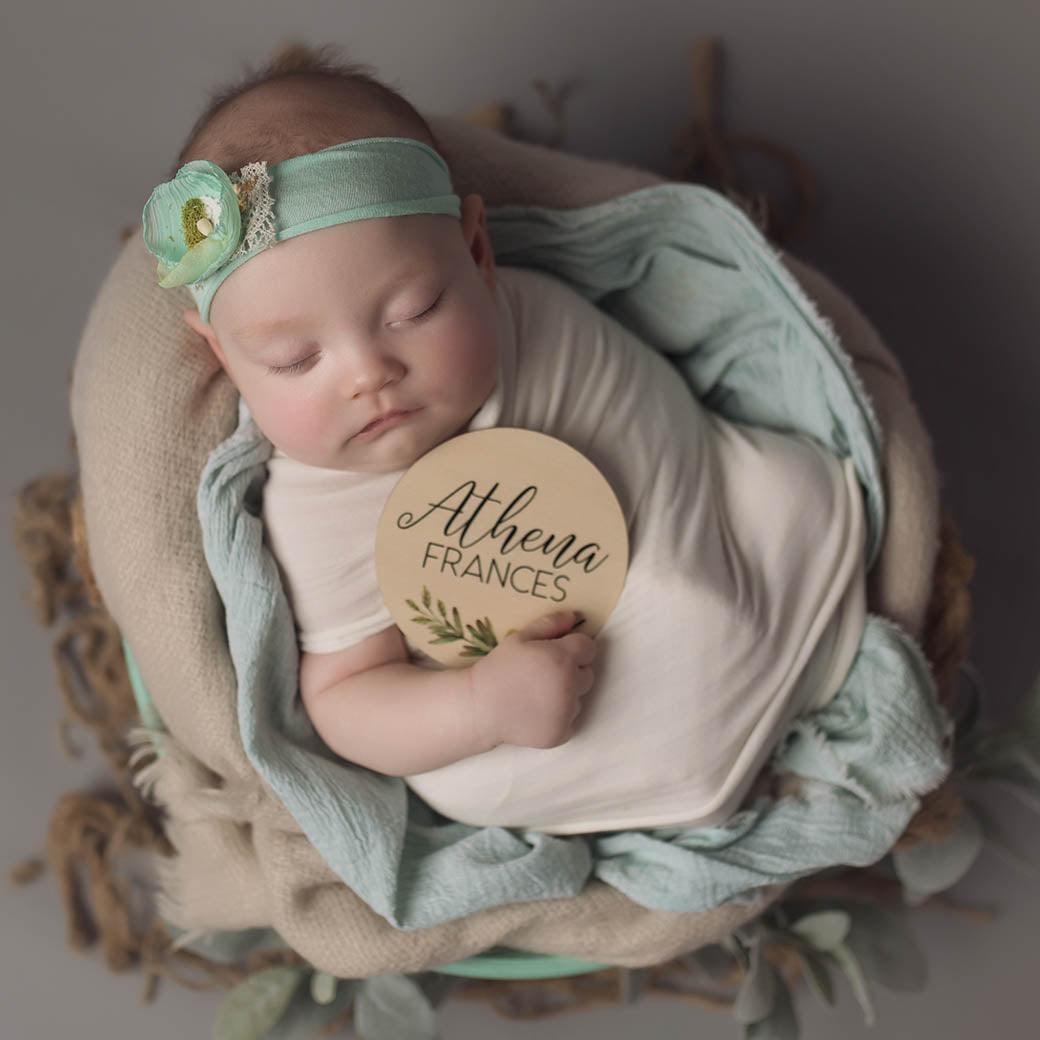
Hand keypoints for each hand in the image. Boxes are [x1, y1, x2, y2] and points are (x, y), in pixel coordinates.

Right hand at [468, 609, 598, 749]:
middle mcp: (570, 685)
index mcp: (563, 658)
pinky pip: (570, 720)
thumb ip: (550, 624)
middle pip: (587, 674)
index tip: (558, 653)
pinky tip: (536, 712)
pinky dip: (559, 717)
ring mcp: (567, 712)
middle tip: (545, 674)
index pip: (589, 648)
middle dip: (572, 671)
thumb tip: (575, 616)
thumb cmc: (499, 667)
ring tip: (537, 694)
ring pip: (579, 698)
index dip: (575, 648)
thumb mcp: (520, 638)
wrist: (480, 706)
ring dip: (566, 695)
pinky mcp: (562, 733)